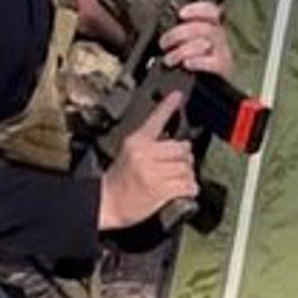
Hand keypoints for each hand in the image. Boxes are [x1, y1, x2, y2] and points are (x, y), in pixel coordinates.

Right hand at [98, 91, 198, 230]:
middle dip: (185, 159)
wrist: (106, 202)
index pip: (155, 120)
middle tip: (179, 166)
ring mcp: (152, 172)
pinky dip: (190, 189)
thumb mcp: (128, 154)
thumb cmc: (118, 180)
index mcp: (136, 142)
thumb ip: (148, 145)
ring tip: (179, 180)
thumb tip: (176, 144)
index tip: (177, 95)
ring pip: (186, 168)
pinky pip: (187, 185)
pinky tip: (184, 190)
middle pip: (181, 148)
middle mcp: (144, 154)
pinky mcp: (159, 189)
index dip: (167, 106)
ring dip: (188, 176)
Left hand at [160, 1, 232, 76]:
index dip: (197, 9)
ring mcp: (224, 54)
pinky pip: (212, 62)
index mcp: (214, 29)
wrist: (208, 93)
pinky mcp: (223, 70)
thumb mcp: (191, 45)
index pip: (212, 11)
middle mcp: (221, 39)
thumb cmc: (197, 66)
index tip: (181, 14)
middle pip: (203, 27)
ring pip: (205, 42)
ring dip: (181, 51)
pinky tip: (187, 64)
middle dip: (178, 34)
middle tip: (164, 43)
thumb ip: (184, 33)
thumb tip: (170, 24)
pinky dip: (197, 61)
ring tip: (169, 60)